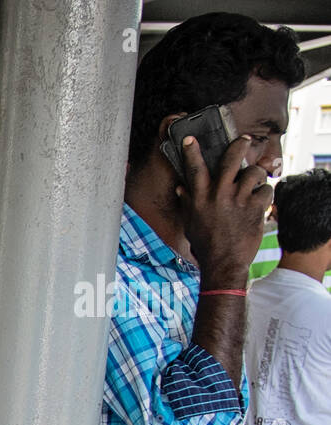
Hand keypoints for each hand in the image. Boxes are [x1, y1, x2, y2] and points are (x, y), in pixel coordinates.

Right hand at [177, 134, 271, 283]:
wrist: (223, 263)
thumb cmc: (205, 244)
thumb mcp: (190, 223)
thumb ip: (188, 203)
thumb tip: (181, 188)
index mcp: (200, 198)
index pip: (195, 169)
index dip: (191, 151)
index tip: (190, 138)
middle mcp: (219, 195)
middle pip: (231, 159)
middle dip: (238, 145)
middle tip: (243, 139)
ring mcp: (238, 201)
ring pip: (253, 173)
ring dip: (256, 175)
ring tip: (255, 181)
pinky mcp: (255, 208)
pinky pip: (266, 191)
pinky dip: (265, 194)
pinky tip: (260, 202)